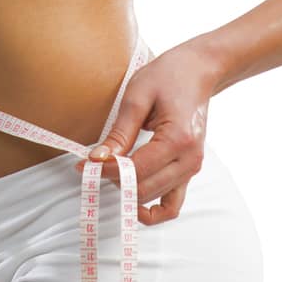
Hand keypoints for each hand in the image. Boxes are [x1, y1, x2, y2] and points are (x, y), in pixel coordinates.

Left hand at [74, 43, 215, 224]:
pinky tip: (133, 201)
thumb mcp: (137, 96)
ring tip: (110, 173)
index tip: (83, 165)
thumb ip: (119, 133)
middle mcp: (189, 159)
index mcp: (178, 139)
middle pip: (144, 189)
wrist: (198, 70)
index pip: (135, 170)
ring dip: (129, 193)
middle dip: (114, 181)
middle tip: (92, 167)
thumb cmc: (168, 76)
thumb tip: (97, 159)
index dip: (106, 171)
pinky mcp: (189, 171)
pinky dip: (153, 210)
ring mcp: (192, 168)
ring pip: (155, 200)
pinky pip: (172, 205)